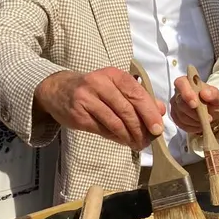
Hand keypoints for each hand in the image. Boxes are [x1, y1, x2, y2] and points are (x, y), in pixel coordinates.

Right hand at [34, 68, 164, 150]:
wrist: (57, 90)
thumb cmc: (93, 89)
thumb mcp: (115, 86)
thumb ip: (139, 97)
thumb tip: (161, 110)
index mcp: (113, 75)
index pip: (136, 93)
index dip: (149, 112)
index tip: (158, 128)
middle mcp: (99, 83)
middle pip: (126, 109)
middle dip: (140, 128)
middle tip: (148, 140)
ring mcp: (86, 99)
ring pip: (115, 122)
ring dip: (129, 136)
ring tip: (138, 144)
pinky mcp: (78, 115)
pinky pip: (102, 129)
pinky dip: (116, 137)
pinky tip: (123, 141)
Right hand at [170, 76, 218, 135]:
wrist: (212, 111)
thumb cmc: (213, 101)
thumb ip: (214, 94)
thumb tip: (205, 93)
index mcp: (188, 82)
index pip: (181, 83)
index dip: (186, 93)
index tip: (195, 104)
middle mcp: (178, 93)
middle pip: (181, 103)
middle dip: (195, 113)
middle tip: (208, 118)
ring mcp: (175, 105)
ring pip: (181, 116)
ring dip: (195, 121)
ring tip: (205, 120)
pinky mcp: (175, 116)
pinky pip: (181, 124)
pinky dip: (192, 126)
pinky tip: (199, 124)